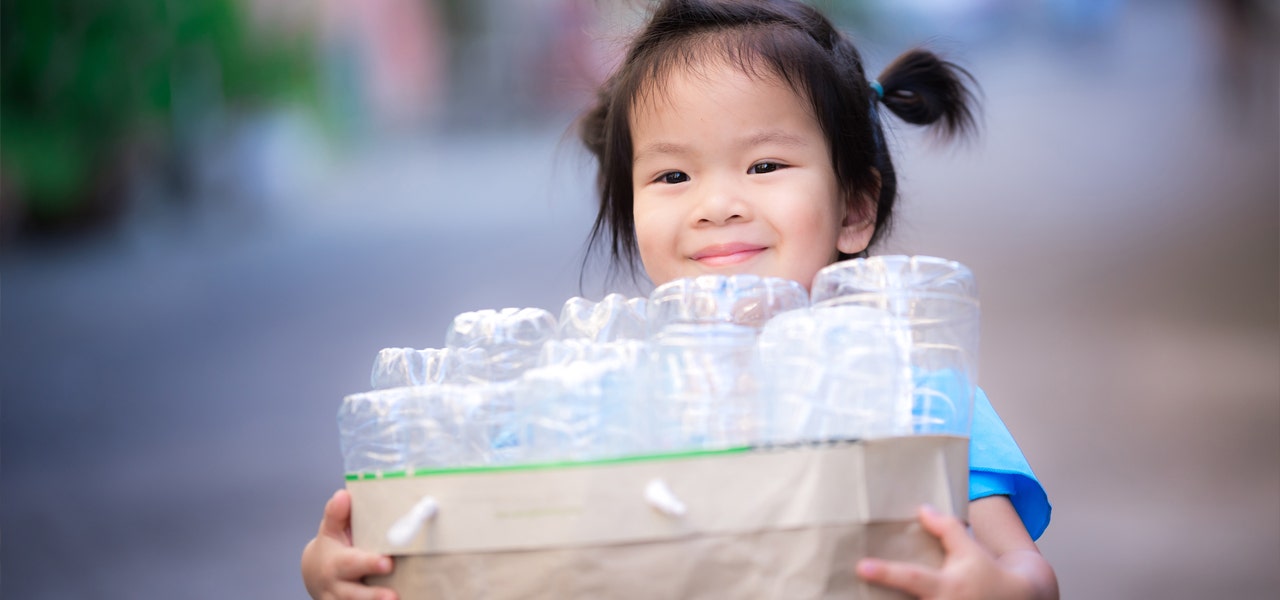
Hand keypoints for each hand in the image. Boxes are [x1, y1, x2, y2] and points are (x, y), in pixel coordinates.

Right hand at [301, 489, 399, 599]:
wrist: (315, 574)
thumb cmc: (331, 546)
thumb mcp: (330, 529)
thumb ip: (337, 514)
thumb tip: (344, 495)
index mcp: (336, 564)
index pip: (352, 563)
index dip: (369, 563)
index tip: (387, 562)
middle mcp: (337, 586)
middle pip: (354, 593)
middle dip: (374, 595)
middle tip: (393, 596)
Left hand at [855, 504, 1043, 599]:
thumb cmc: (989, 574)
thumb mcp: (968, 549)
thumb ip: (946, 529)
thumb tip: (922, 509)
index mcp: (946, 586)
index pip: (910, 578)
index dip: (885, 572)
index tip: (861, 566)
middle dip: (879, 598)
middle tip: (846, 590)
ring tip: (854, 594)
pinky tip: (880, 597)